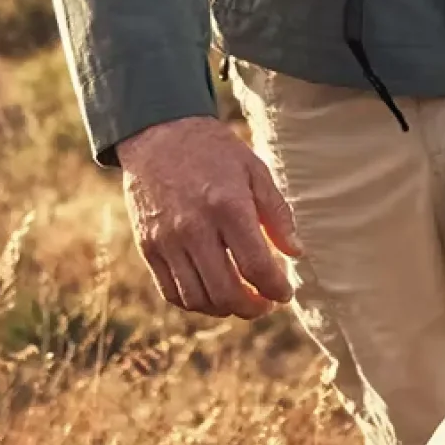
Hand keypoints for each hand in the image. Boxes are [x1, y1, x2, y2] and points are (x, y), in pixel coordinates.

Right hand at [115, 115, 301, 319]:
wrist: (159, 136)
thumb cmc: (214, 152)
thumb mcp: (255, 170)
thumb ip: (277, 213)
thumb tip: (297, 253)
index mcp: (228, 206)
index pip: (255, 266)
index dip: (275, 288)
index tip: (285, 292)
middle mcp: (195, 228)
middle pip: (225, 291)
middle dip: (253, 308)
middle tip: (266, 304)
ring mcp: (167, 241)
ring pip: (198, 298)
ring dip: (224, 309)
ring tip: (242, 301)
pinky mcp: (148, 247)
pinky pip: (171, 292)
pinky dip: (195, 303)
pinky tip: (212, 295)